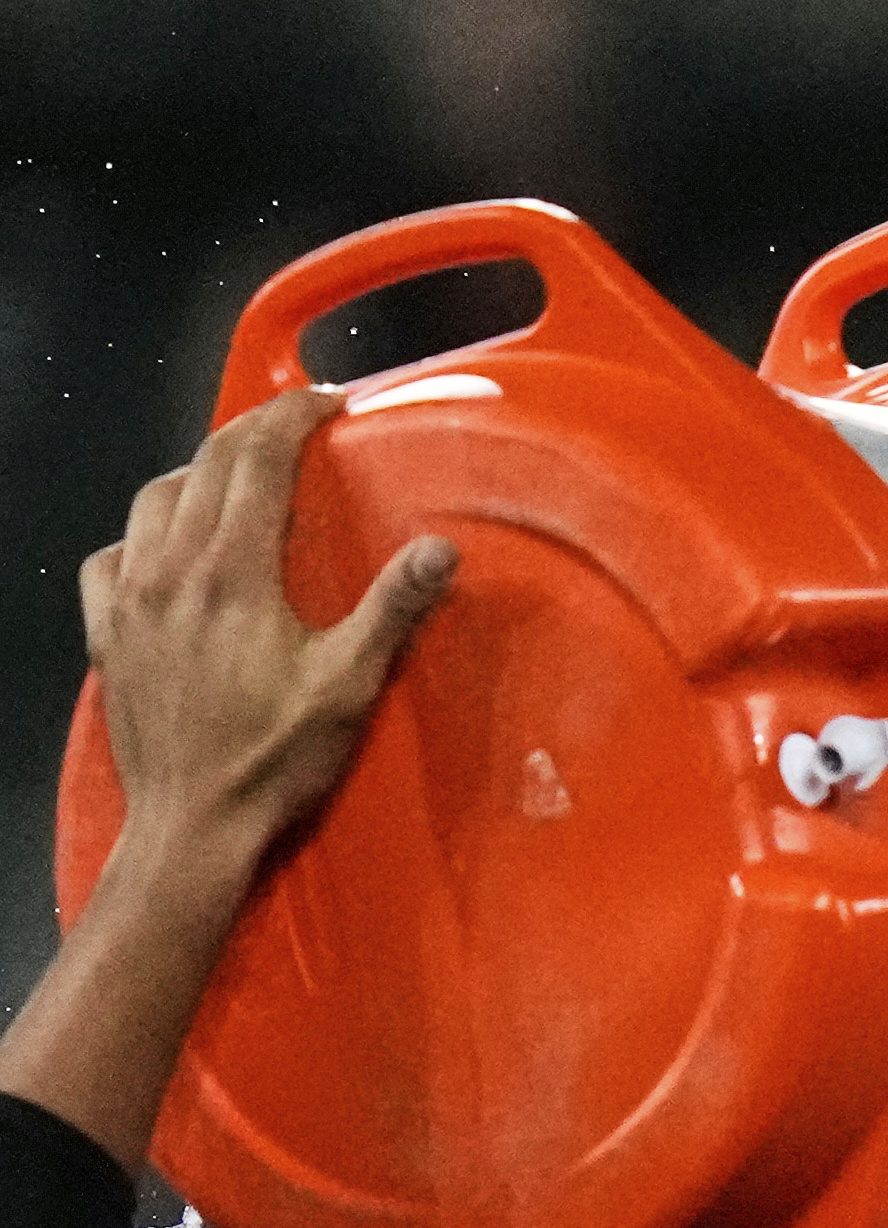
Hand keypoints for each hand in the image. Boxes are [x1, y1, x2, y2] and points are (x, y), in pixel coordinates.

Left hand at [77, 388, 455, 923]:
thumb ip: (391, 609)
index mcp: (232, 572)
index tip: (328, 403)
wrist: (191, 825)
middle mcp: (169, 568)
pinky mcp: (106, 630)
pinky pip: (111, 554)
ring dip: (196, 475)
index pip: (255, 461)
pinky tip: (166, 552)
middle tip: (293, 428)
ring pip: (152, 499)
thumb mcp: (348, 687)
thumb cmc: (274, 761)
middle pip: (203, 466)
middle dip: (251, 433)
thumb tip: (440, 549)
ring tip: (233, 483)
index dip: (291, 418)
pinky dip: (143, 535)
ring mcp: (128, 597)